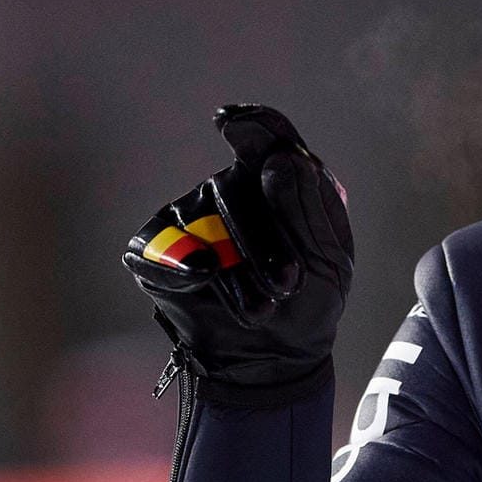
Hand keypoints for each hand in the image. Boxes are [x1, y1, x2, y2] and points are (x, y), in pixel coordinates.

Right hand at [123, 104, 353, 402]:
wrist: (273, 359)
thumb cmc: (309, 299)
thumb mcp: (328, 259)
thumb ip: (307, 208)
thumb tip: (280, 160)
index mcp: (276, 178)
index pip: (266, 136)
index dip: (252, 123)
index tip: (235, 122)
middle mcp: (227, 187)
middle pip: (233, 187)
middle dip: (264, 240)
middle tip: (288, 283)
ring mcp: (187, 215)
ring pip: (200, 223)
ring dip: (236, 270)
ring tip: (262, 309)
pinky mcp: (154, 249)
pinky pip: (160, 248)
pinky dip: (182, 267)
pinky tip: (205, 279)